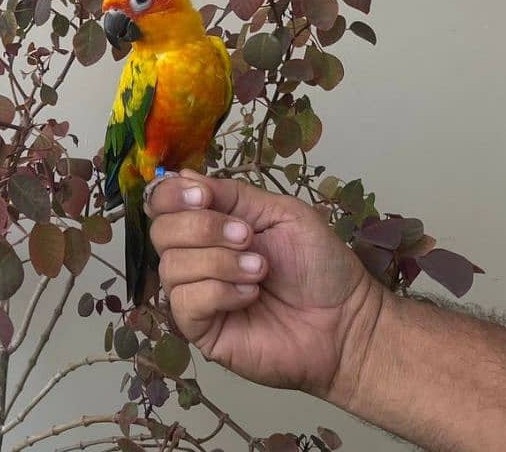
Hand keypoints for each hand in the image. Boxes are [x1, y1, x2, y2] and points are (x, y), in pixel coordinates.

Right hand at [146, 169, 383, 397]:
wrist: (344, 317)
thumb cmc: (318, 263)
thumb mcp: (281, 212)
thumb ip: (233, 194)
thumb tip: (182, 176)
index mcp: (212, 223)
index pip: (164, 203)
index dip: (173, 195)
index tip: (203, 197)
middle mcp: (196, 256)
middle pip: (161, 232)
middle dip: (204, 228)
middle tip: (248, 238)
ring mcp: (196, 294)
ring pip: (172, 266)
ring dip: (220, 262)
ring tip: (261, 270)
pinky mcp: (201, 329)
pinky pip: (186, 302)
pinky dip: (220, 292)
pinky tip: (251, 295)